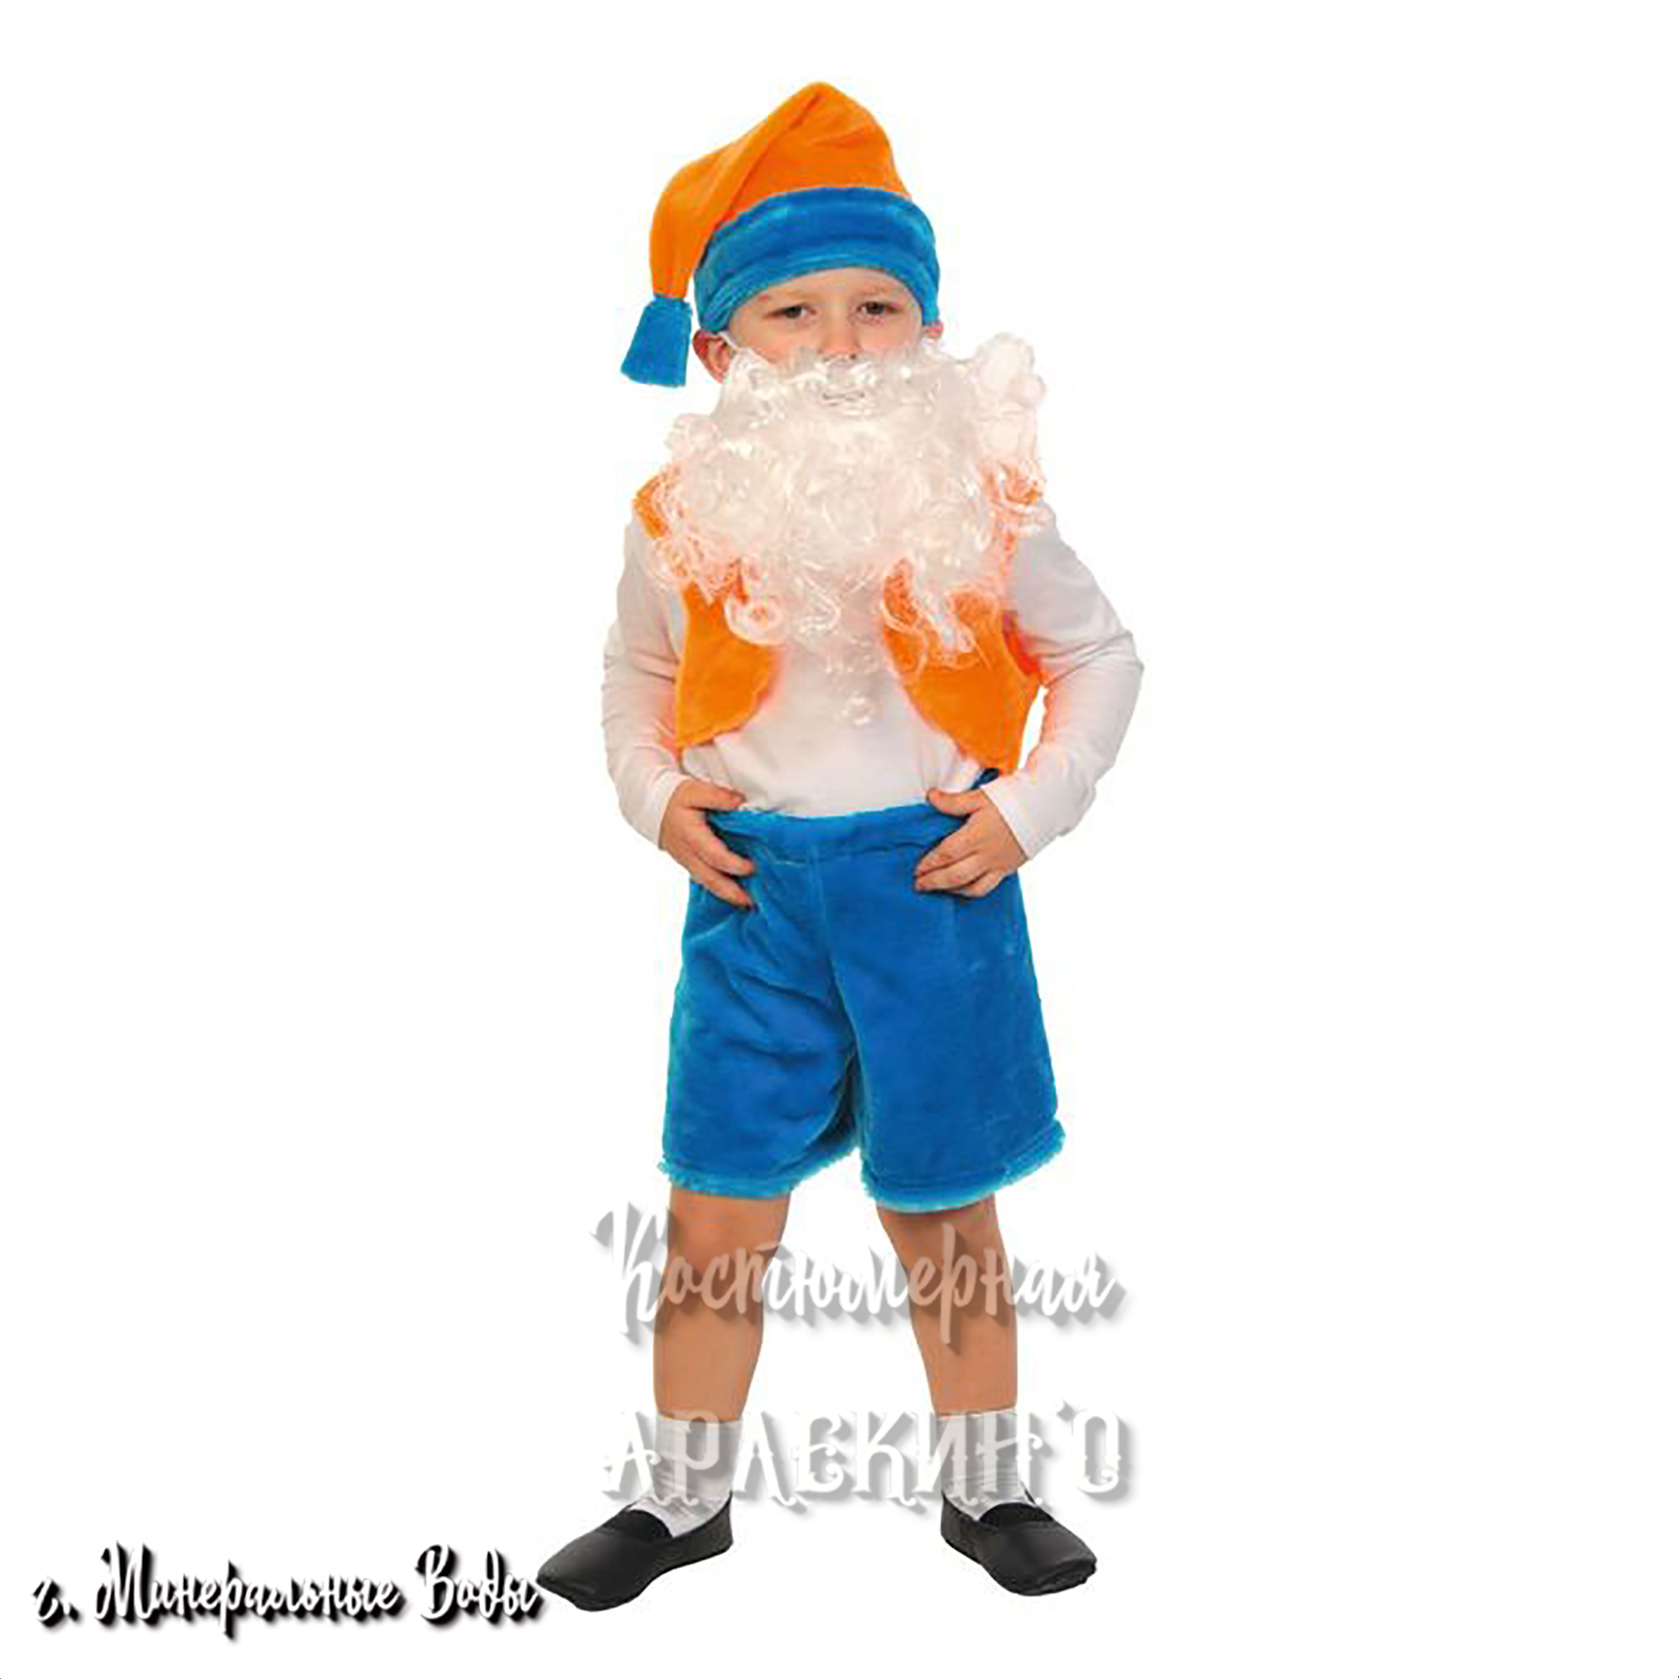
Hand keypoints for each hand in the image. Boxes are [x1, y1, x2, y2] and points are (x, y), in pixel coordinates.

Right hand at [658, 777, 756, 908]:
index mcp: (691, 836)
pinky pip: (705, 880)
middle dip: (731, 892)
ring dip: (726, 895)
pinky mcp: (689, 864)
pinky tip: (735, 894)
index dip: (733, 864)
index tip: (752, 867)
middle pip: (710, 879)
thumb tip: (739, 802)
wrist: (651, 807)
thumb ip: (717, 796)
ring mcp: (687, 862)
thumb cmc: (676, 799)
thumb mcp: (694, 791)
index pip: (714, 855)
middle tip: (752, 902)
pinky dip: (720, 889)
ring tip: (747, 903)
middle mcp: (688, 854)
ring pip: (707, 883)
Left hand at [913, 786, 1027, 897]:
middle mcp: (987, 854)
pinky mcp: (1007, 870)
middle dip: (934, 881)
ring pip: (970, 886)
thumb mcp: (981, 796)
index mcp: (977, 835)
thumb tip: (931, 797)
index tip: (917, 868)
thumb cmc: (1012, 799)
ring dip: (950, 890)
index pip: (947, 853)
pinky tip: (959, 889)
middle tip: (918, 884)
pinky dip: (969, 892)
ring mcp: (998, 865)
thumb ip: (954, 801)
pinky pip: (986, 888)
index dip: (930, 862)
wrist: (1044, 808)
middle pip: (955, 874)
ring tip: (935, 889)